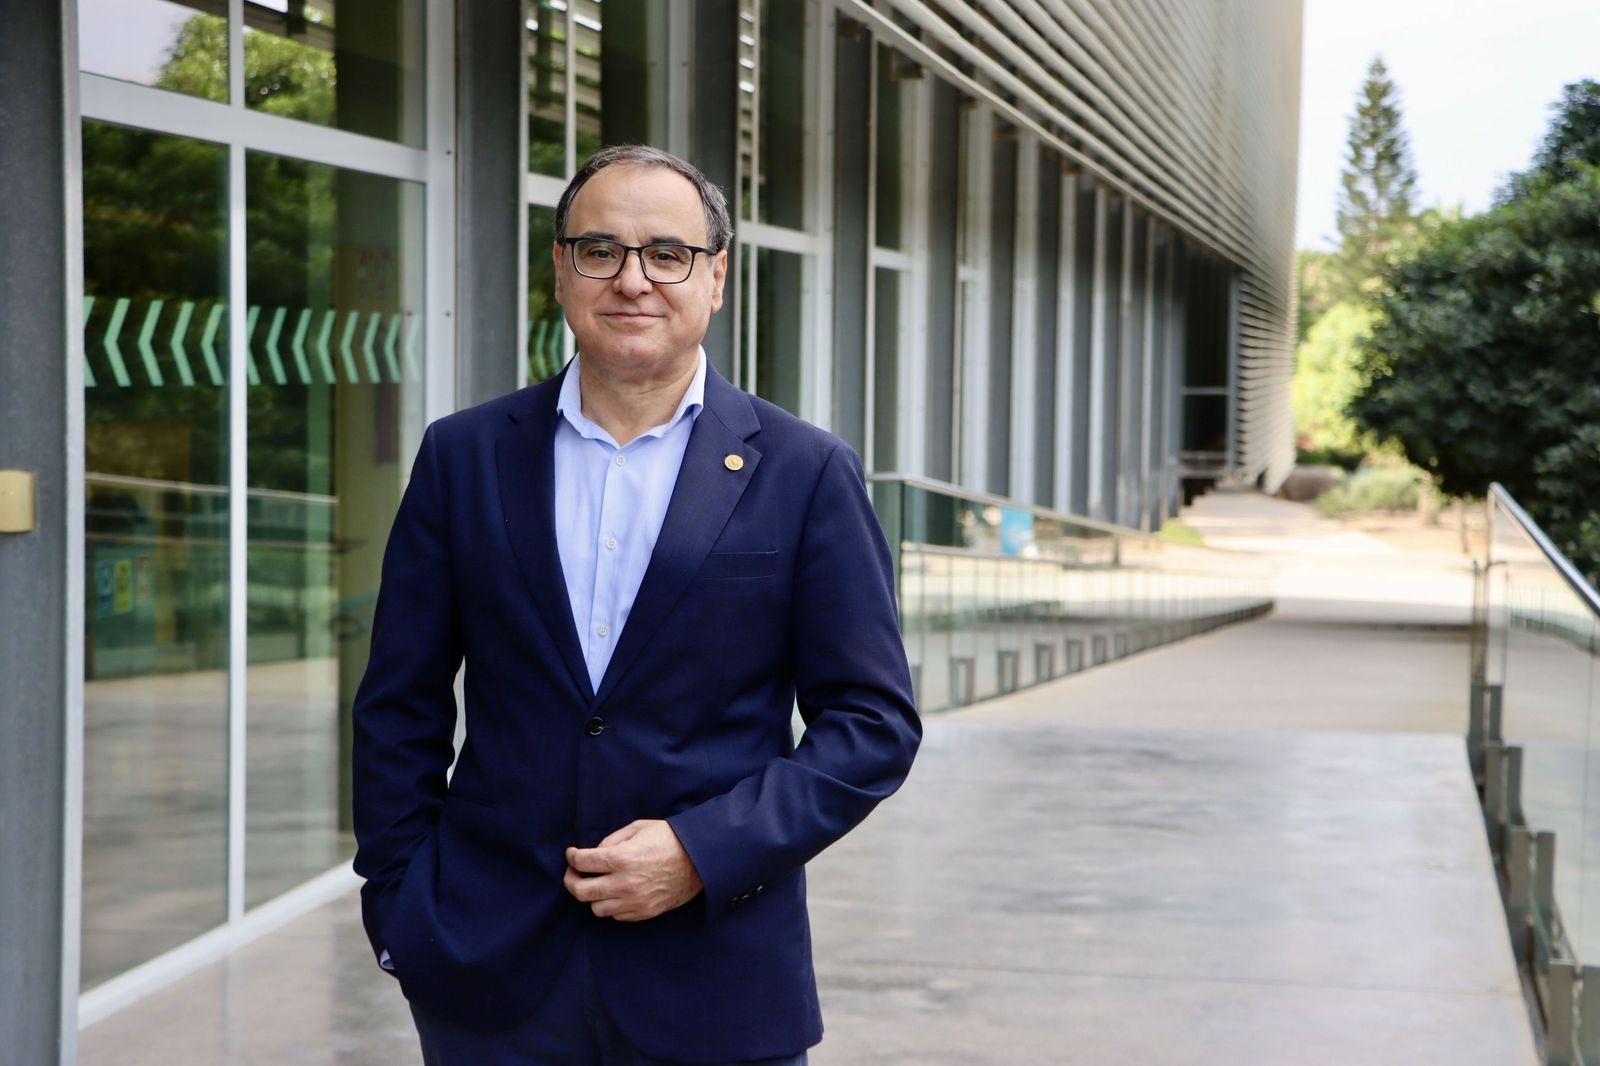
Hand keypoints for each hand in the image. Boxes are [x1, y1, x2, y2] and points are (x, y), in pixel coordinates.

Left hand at [564, 819, 702, 920]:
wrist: (699, 860)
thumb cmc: (669, 839)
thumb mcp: (638, 828)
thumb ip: (612, 840)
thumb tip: (595, 852)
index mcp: (621, 858)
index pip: (581, 862)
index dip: (571, 856)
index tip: (571, 854)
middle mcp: (623, 883)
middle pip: (580, 891)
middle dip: (571, 880)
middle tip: (574, 873)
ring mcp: (633, 901)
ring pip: (595, 908)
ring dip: (593, 896)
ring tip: (598, 884)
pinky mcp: (643, 913)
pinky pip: (615, 915)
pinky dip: (611, 905)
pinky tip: (616, 893)